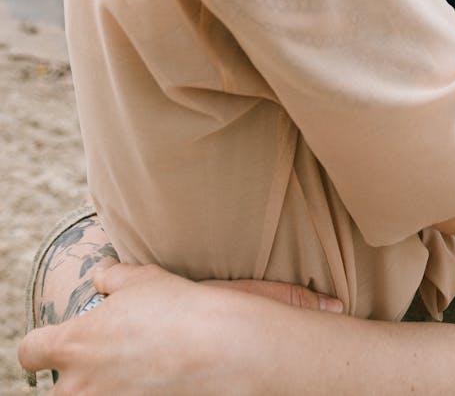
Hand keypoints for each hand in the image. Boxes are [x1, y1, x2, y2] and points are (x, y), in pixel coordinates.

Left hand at [19, 263, 342, 394]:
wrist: (216, 349)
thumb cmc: (176, 309)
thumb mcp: (140, 280)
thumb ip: (111, 278)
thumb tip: (101, 277)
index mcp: (73, 344)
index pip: (30, 351)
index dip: (43, 345)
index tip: (60, 343)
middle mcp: (78, 385)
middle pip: (56, 390)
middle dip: (77, 377)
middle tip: (110, 362)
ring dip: (102, 389)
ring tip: (134, 375)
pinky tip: (152, 383)